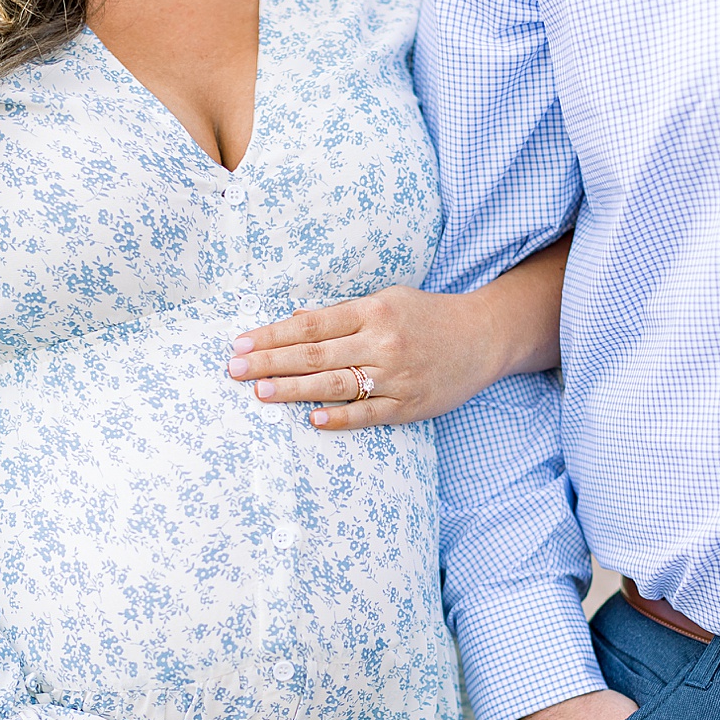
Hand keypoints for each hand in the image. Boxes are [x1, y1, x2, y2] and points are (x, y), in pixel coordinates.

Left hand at [226, 285, 504, 429]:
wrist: (484, 337)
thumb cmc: (428, 316)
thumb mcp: (387, 300)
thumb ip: (342, 314)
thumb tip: (295, 320)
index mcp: (372, 312)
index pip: (311, 326)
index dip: (273, 335)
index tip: (241, 344)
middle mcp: (381, 342)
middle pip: (316, 355)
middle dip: (271, 362)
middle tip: (234, 370)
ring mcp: (395, 376)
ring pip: (336, 384)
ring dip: (294, 390)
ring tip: (260, 393)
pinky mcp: (409, 405)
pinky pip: (369, 413)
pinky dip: (341, 417)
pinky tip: (313, 419)